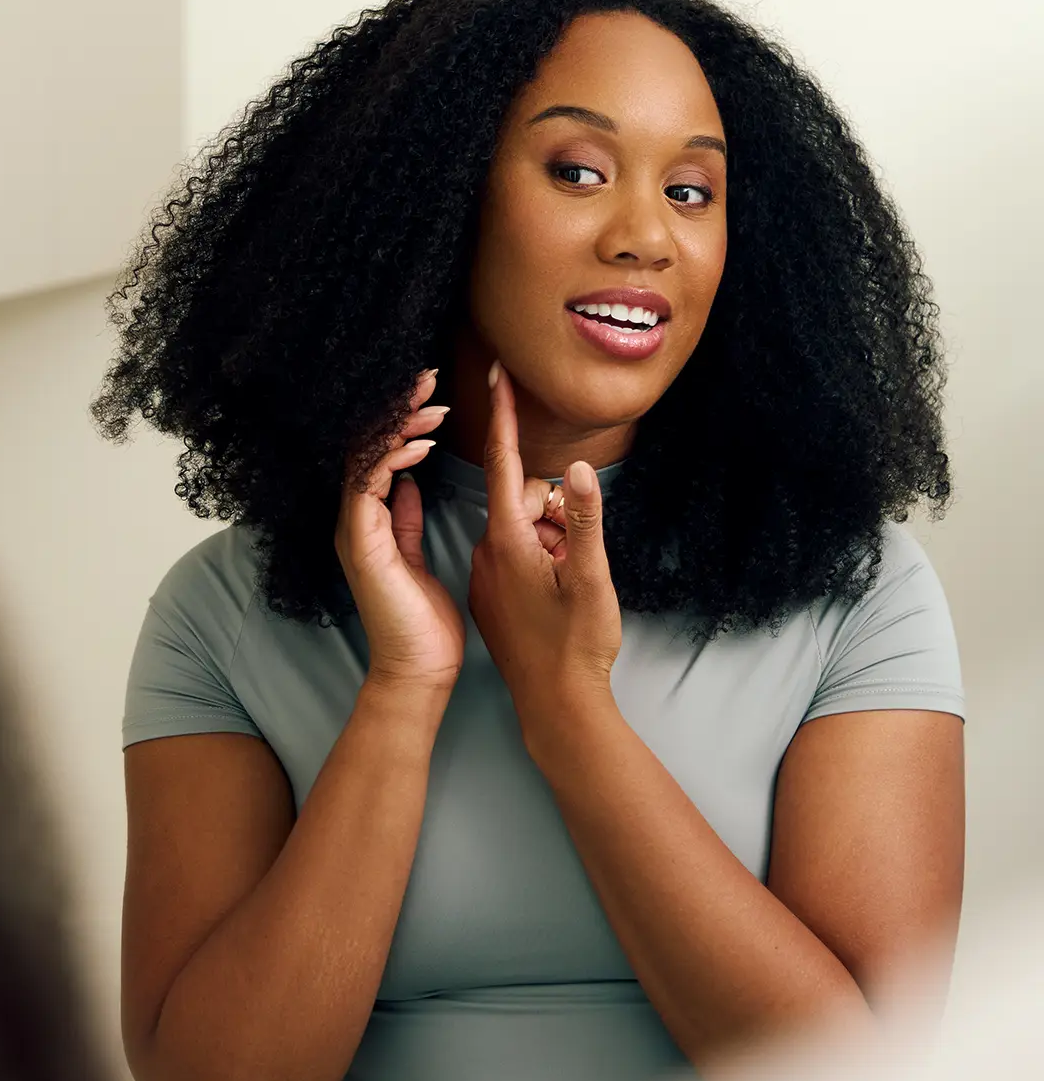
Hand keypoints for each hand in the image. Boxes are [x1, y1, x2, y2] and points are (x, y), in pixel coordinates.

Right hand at [334, 368, 466, 697]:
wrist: (419, 670)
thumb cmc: (423, 621)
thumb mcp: (415, 555)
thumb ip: (403, 518)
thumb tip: (406, 482)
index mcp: (367, 519)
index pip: (377, 452)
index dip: (400, 419)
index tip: (431, 394)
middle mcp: (354, 518)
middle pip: (365, 445)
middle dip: (397, 408)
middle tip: (428, 377)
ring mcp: (353, 529)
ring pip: (364, 457)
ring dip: (399, 425)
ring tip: (432, 403)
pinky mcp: (361, 542)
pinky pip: (369, 485)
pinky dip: (394, 459)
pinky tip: (423, 445)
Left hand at [467, 359, 621, 725]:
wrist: (556, 707)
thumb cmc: (576, 645)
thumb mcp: (591, 578)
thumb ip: (585, 520)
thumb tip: (581, 469)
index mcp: (507, 539)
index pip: (502, 462)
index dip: (502, 415)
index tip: (494, 372)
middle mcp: (488, 550)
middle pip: (526, 499)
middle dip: (558, 511)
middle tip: (578, 556)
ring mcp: (488, 574)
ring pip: (527, 529)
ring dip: (555, 540)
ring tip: (571, 583)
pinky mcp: (494, 595)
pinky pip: (519, 555)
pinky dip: (544, 560)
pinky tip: (559, 594)